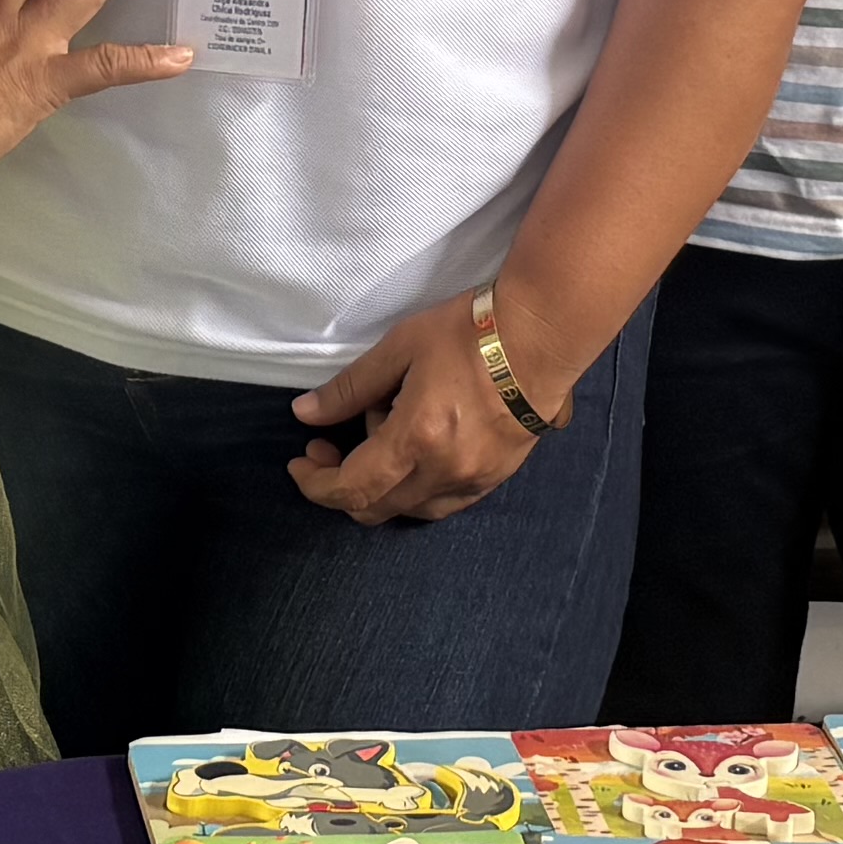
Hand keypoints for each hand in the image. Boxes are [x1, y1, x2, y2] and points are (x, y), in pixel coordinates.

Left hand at [291, 276, 573, 527]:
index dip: (316, 484)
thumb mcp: (400, 348)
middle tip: (329, 447)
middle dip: (341, 485)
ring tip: (383, 433)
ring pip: (409, 510)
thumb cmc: (469, 333)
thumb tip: (306, 415)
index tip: (301, 464)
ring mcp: (474, 481)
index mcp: (416, 440)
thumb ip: (350, 388)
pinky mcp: (495, 478)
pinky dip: (415, 488)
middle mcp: (444, 472)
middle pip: (375, 509)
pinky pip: (442, 502)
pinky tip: (415, 451)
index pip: (351, 489)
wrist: (542, 337)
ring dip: (381, 486)